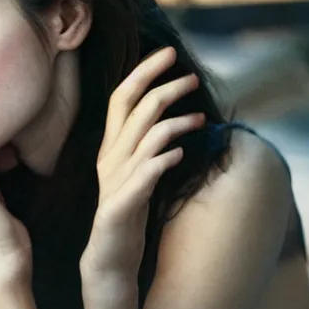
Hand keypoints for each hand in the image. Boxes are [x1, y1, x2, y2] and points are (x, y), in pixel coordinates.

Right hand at [80, 47, 204, 302]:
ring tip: (199, 120)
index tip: (168, 53)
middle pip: (134, 109)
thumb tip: (170, 124)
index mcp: (110, 148)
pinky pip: (147, 171)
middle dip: (164, 87)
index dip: (143, 72)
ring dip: (176, 123)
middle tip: (191, 78)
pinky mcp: (122, 202)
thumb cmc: (126, 212)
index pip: (121, 99)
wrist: (108, 255)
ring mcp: (115, 179)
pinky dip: (166, 158)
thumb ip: (144, 148)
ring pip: (146, 136)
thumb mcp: (133, 173)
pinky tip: (182, 155)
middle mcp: (109, 158)